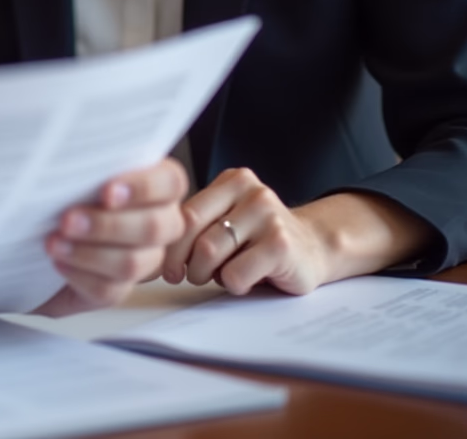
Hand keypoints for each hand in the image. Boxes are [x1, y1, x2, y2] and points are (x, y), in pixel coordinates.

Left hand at [39, 158, 187, 313]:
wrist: (28, 227)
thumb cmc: (55, 184)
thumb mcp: (70, 163)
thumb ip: (85, 154)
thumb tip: (76, 146)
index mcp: (152, 181)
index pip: (171, 181)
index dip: (144, 188)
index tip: (107, 191)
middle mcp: (156, 219)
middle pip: (156, 227)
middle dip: (109, 224)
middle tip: (68, 219)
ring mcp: (141, 257)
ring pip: (133, 262)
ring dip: (90, 252)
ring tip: (54, 242)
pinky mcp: (116, 287)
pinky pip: (109, 290)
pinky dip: (80, 274)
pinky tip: (57, 261)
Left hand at [161, 167, 326, 295]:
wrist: (314, 248)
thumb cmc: (259, 239)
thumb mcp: (229, 219)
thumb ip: (199, 224)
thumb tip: (152, 245)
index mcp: (232, 180)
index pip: (185, 212)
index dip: (169, 244)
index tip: (163, 267)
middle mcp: (250, 191)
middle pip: (193, 231)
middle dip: (184, 261)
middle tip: (186, 276)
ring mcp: (268, 215)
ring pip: (210, 251)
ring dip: (208, 274)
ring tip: (221, 275)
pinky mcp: (281, 244)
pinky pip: (236, 274)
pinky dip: (233, 285)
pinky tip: (246, 279)